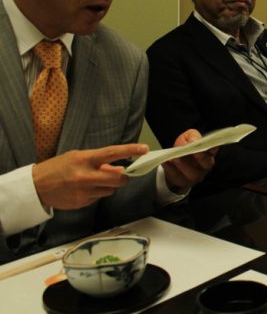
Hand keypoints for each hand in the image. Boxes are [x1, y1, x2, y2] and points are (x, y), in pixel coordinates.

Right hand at [32, 144, 148, 209]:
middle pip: (118, 178)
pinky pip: (99, 198)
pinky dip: (97, 193)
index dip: (130, 151)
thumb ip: (98, 162)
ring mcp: (83, 191)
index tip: (143, 149)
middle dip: (124, 177)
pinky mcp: (82, 203)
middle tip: (122, 174)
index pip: (112, 153)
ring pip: (111, 190)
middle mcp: (85, 176)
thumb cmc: (57, 168)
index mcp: (84, 159)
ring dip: (109, 185)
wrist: (36, 187)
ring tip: (95, 181)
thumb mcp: (77, 158)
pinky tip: (85, 190)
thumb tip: (119, 168)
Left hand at [161, 129, 215, 192]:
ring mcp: (195, 176)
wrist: (175, 162)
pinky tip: (165, 162)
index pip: (214, 150)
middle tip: (190, 149)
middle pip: (205, 163)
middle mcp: (205, 166)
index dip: (213, 148)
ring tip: (174, 158)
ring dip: (182, 164)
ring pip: (191, 172)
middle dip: (199, 156)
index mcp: (209, 153)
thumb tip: (193, 140)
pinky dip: (170, 169)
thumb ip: (192, 136)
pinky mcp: (182, 182)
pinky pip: (176, 176)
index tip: (208, 145)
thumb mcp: (188, 137)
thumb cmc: (184, 148)